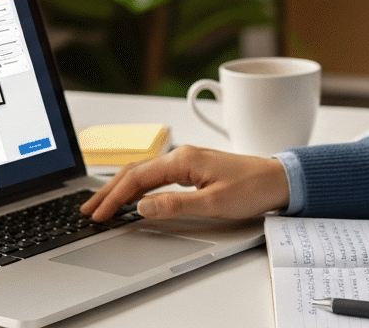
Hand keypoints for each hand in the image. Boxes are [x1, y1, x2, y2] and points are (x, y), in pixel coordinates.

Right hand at [80, 145, 290, 221]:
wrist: (280, 179)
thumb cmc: (253, 188)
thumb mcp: (213, 202)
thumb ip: (175, 205)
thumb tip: (142, 207)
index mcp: (184, 160)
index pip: (137, 178)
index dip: (114, 197)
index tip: (99, 214)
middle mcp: (183, 155)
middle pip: (135, 171)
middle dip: (109, 191)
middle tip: (88, 209)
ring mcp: (187, 160)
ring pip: (144, 172)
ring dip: (121, 188)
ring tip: (102, 204)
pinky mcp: (193, 168)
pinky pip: (157, 175)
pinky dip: (138, 186)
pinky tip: (132, 196)